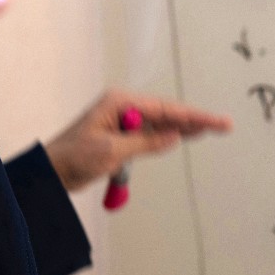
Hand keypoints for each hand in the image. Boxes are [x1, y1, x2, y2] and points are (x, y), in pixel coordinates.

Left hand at [44, 90, 232, 192]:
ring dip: (181, 128)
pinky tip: (182, 136)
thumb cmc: (72, 157)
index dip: (193, 116)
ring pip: (159, 124)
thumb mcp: (112, 150)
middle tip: (223, 125)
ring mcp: (119, 120)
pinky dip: (165, 137)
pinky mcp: (118, 135)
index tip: (217, 122)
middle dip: (193, 120)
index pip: (164, 109)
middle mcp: (121, 107)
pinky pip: (148, 134)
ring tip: (210, 129)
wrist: (50, 171)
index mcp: (118, 103)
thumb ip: (145, 142)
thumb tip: (174, 135)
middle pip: (165, 113)